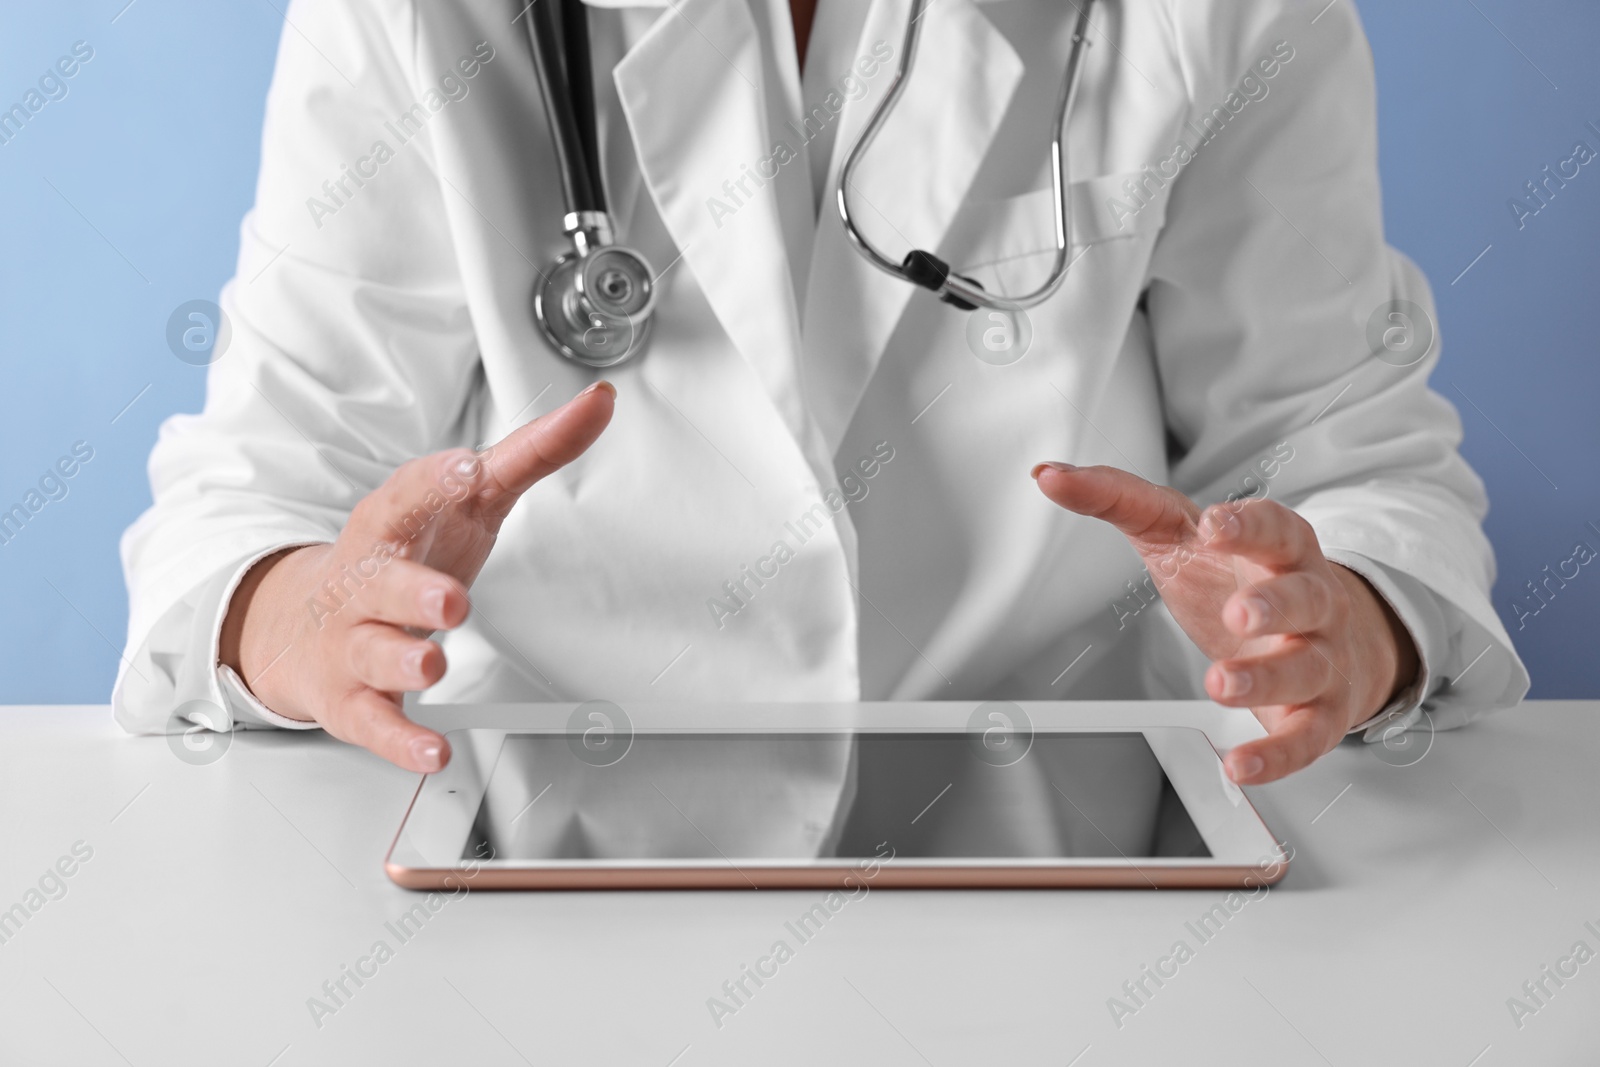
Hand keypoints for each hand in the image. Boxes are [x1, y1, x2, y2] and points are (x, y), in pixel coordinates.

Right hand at [220, 382, 615, 771]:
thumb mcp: (466, 500)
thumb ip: (532, 453)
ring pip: (372, 653)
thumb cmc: (403, 554)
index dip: (435, 483)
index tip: (465, 468)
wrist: (301, 626)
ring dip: (402, 660)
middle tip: (452, 601)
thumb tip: (599, 404)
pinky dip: (402, 741)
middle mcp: (367, 581)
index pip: (409, 495)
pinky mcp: (351, 700)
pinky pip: (373, 724)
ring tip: (432, 665)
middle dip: (415, 591)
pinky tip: (433, 751)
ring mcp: (354, 642)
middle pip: (383, 584)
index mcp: (393, 523)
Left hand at [1032, 462, 1418, 784]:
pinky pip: (1306, 738)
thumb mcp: (1178, 534)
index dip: (1249, 526)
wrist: (1323, 633)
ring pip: (1306, 668)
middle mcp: (1311, 600)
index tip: (1215, 525)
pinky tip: (1238, 765)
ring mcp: (1321, 657)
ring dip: (1267, 679)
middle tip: (1236, 613)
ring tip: (1220, 686)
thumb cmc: (1236, 577)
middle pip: (1305, 598)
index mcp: (1280, 548)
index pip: (1275, 528)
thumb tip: (1048, 476)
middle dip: (1273, 606)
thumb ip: (1118, 500)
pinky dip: (1276, 756)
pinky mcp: (1320, 715)